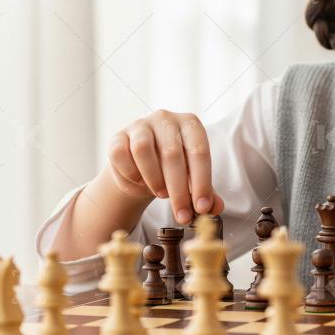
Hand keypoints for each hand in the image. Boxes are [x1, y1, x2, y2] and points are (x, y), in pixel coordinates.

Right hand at [107, 110, 224, 223]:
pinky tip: (139, 182)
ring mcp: (140, 125)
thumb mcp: (192, 178)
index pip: (199, 152)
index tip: (202, 208)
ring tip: (161, 193)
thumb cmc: (173, 169)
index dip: (202, 183)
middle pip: (172, 154)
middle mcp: (166, 119)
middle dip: (179, 191)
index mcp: (191, 124)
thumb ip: (205, 192)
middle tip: (182, 215)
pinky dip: (130, 174)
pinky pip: (120, 154)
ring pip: (142, 149)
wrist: (142, 166)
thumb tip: (215, 207)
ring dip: (153, 178)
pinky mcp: (118, 136)